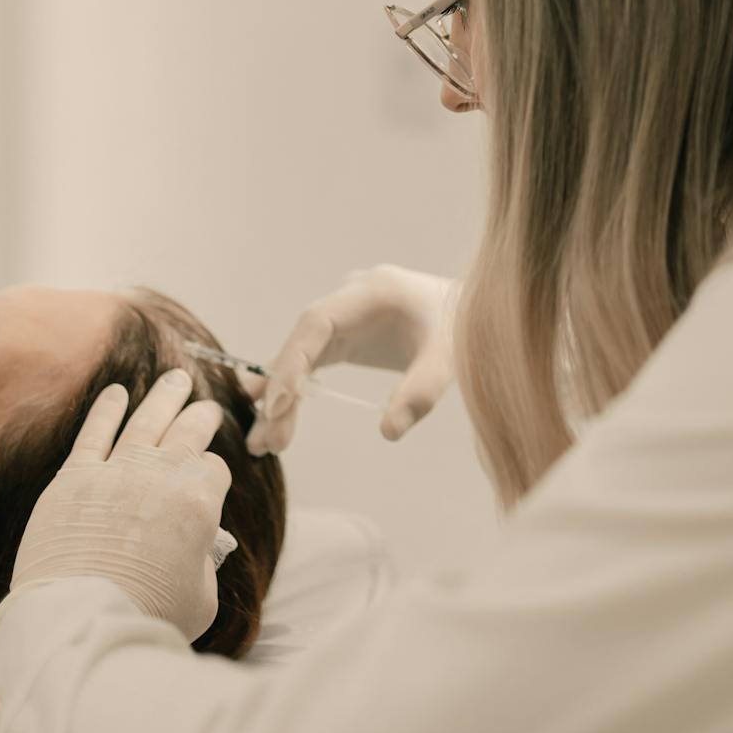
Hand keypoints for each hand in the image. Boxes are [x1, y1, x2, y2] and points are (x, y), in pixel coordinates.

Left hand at [0, 369, 233, 642]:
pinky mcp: (74, 478)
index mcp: (199, 500)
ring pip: (146, 420)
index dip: (213, 476)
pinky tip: (116, 392)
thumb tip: (198, 548)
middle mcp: (162, 475)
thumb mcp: (202, 597)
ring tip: (176, 379)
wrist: (81, 618)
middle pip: (188, 432)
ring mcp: (117, 471)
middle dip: (201, 417)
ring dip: (164, 397)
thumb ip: (204, 563)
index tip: (209, 483)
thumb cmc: (147, 615)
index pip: (214, 470)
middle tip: (207, 407)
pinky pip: (94, 432)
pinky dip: (106, 409)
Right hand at [247, 265, 458, 455]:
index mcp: (372, 292)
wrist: (471, 310)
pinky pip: (310, 359)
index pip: (317, 323)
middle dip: (279, 389)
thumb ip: (421, 392)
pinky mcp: (345, 333)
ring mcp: (344, 314)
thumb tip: (388, 431)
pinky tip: (275, 416)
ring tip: (261, 440)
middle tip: (265, 439)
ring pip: (299, 352)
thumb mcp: (449, 359)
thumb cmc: (461, 328)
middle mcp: (350, 298)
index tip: (276, 404)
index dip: (292, 361)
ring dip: (279, 394)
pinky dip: (295, 387)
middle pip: (301, 341)